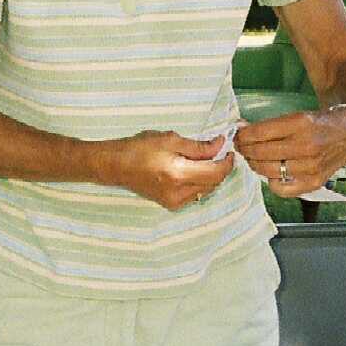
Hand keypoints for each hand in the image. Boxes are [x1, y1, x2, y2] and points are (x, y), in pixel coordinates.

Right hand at [112, 130, 235, 209]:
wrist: (117, 166)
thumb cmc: (140, 148)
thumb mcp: (170, 140)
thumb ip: (198, 146)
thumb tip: (220, 145)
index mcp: (178, 174)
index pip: (215, 172)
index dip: (227, 161)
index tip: (228, 150)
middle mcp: (179, 193)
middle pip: (213, 183)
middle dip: (219, 167)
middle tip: (217, 151)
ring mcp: (175, 202)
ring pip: (206, 190)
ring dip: (210, 175)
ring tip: (203, 160)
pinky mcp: (171, 205)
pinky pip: (195, 194)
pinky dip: (199, 182)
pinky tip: (191, 171)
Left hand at [234, 108, 345, 196]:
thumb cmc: (318, 124)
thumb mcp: (296, 116)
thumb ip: (269, 125)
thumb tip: (241, 128)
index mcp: (301, 124)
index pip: (260, 132)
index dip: (243, 135)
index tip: (237, 134)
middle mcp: (306, 146)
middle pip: (261, 152)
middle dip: (244, 149)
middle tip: (240, 146)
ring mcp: (310, 167)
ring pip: (268, 170)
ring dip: (254, 164)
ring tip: (252, 158)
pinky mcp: (313, 182)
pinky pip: (282, 189)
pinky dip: (271, 182)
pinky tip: (270, 173)